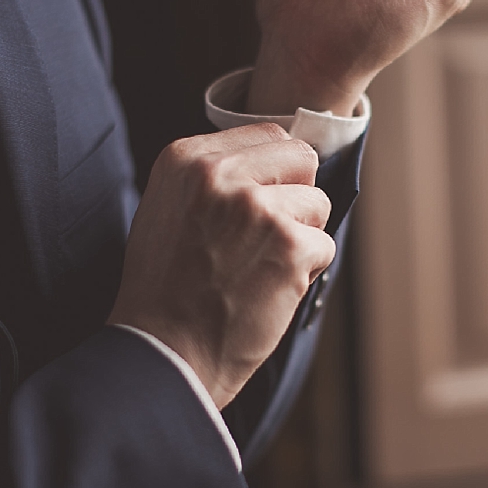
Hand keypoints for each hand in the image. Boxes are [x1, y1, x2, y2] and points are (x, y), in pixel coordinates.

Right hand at [107, 124, 334, 408]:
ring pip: (319, 203)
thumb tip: (275, 157)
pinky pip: (325, 246)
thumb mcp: (168, 209)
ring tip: (258, 269)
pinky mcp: (288, 245)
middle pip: (301, 157)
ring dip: (301, 239)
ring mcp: (256, 207)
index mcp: (185, 158)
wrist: (162, 353)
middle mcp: (219, 174)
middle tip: (265, 239)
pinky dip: (306, 274)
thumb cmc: (165, 290)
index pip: (266, 134)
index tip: (252, 211)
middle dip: (295, 197)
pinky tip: (267, 292)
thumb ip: (213, 178)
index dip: (273, 175)